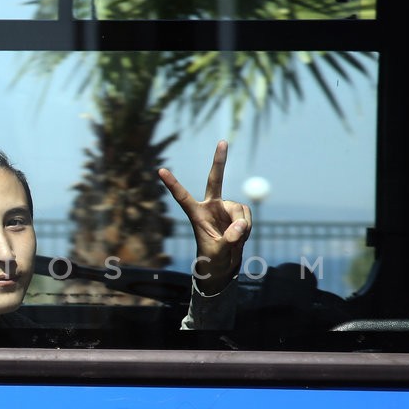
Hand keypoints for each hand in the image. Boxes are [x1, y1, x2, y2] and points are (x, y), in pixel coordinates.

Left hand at [158, 140, 251, 294]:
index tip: (160, 170)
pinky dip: (248, 227)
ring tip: (235, 241)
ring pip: (240, 209)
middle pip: (215, 180)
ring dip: (243, 226)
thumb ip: (229, 239)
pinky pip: (247, 215)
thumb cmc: (213, 260)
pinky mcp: (237, 214)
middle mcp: (210, 207)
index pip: (182, 197)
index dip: (172, 184)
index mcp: (196, 215)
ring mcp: (225, 209)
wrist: (222, 267)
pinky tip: (241, 237)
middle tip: (222, 141)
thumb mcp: (219, 252)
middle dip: (219, 161)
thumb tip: (241, 225)